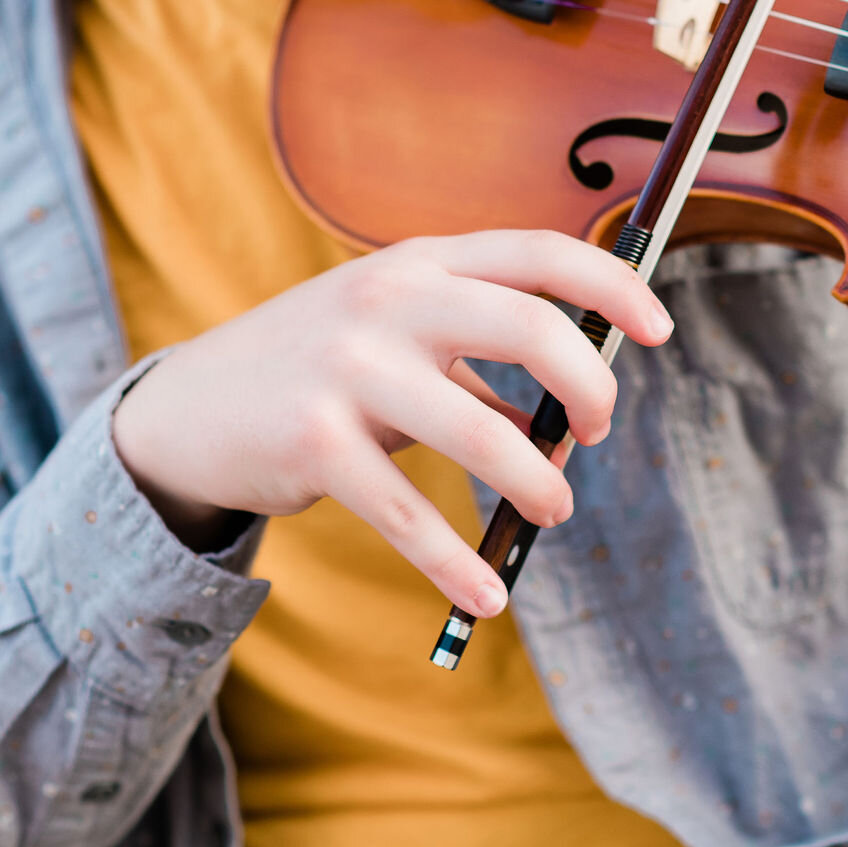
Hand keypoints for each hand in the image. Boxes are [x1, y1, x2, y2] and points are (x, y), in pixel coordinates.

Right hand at [110, 229, 673, 616]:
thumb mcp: (396, 341)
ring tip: (551, 510)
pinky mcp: (315, 443)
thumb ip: (478, 362)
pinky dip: (459, 564)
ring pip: (485, 433)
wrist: (188, 410)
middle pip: (531, 326)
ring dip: (539, 484)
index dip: (611, 284)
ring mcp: (348, 369)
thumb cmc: (319, 372)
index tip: (659, 329)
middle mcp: (387, 300)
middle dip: (589, 387)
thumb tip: (566, 421)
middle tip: (595, 434)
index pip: (538, 250)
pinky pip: (412, 515)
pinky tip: (487, 596)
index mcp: (419, 263)